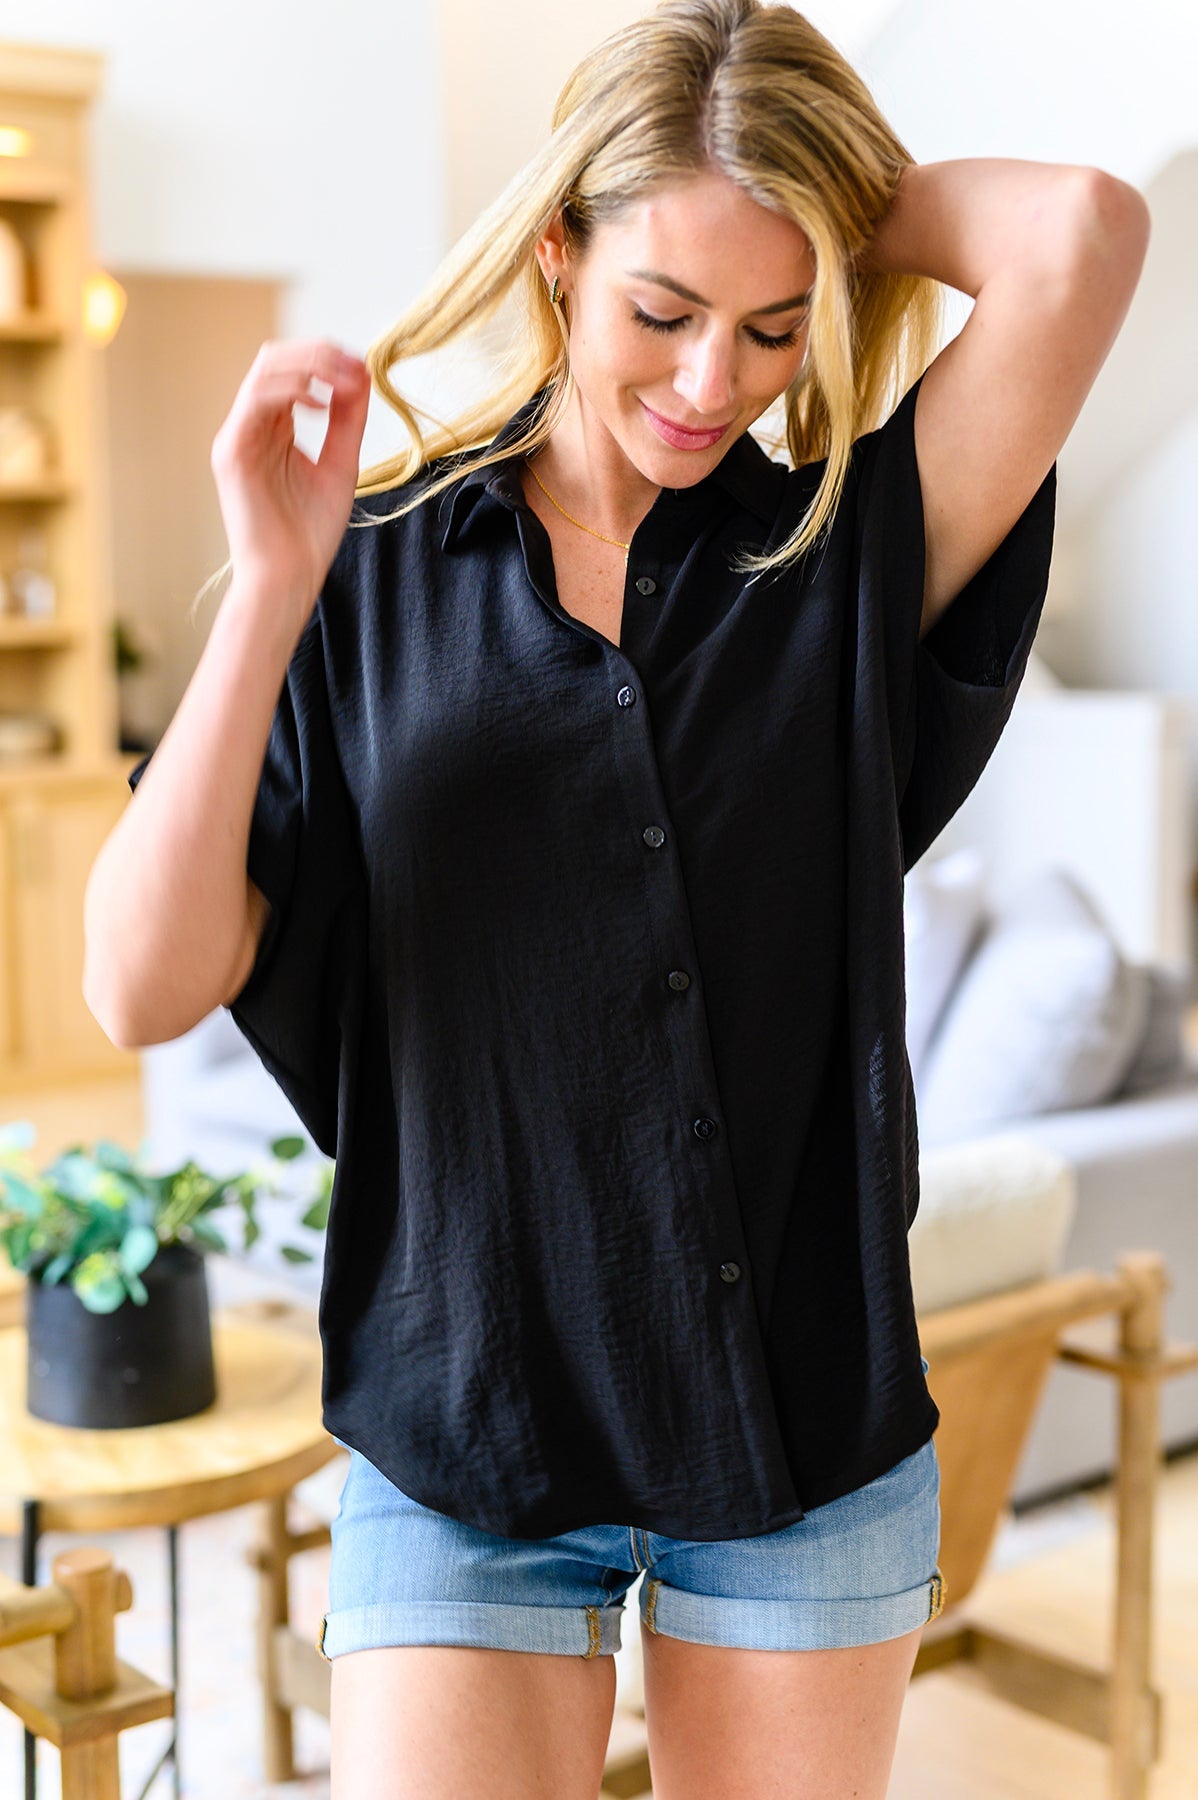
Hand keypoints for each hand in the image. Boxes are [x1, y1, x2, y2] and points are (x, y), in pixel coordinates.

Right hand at [210, 338, 371, 632]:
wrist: (288, 575)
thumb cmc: (309, 532)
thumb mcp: (340, 464)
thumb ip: (348, 420)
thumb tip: (360, 376)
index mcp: (275, 428)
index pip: (294, 372)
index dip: (328, 359)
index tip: (364, 367)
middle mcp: (252, 426)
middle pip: (275, 360)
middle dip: (319, 353)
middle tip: (356, 366)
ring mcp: (238, 435)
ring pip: (264, 371)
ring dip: (309, 365)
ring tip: (345, 380)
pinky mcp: (231, 451)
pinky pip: (256, 400)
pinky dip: (291, 390)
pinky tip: (321, 403)